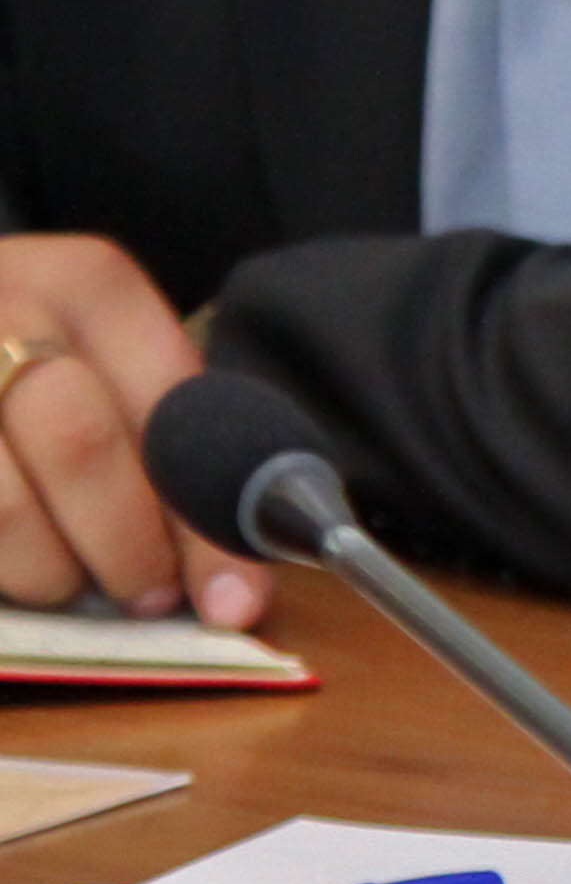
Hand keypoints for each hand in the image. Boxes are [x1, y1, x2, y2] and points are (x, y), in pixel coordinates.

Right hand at [0, 238, 266, 628]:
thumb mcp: (92, 357)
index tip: (234, 599)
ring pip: (3, 504)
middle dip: (126, 543)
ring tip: (63, 582)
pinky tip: (8, 573)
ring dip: (47, 569)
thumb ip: (160, 436)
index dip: (205, 514)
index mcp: (87, 284)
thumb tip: (232, 574)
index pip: (175, 403)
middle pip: (81, 444)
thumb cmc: (20, 356)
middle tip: (145, 596)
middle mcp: (4, 304)